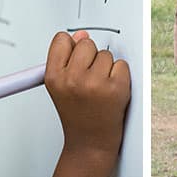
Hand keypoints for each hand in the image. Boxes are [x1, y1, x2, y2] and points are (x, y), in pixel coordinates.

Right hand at [45, 31, 130, 164]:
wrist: (90, 142)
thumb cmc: (77, 114)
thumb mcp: (62, 86)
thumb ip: (68, 58)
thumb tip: (81, 35)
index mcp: (54, 77)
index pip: (62, 40)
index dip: (71, 47)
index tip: (75, 57)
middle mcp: (73, 79)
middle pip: (86, 43)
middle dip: (90, 57)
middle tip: (89, 79)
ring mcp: (95, 83)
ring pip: (106, 54)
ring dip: (106, 68)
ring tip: (100, 88)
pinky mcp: (116, 88)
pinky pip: (122, 65)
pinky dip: (120, 75)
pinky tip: (111, 91)